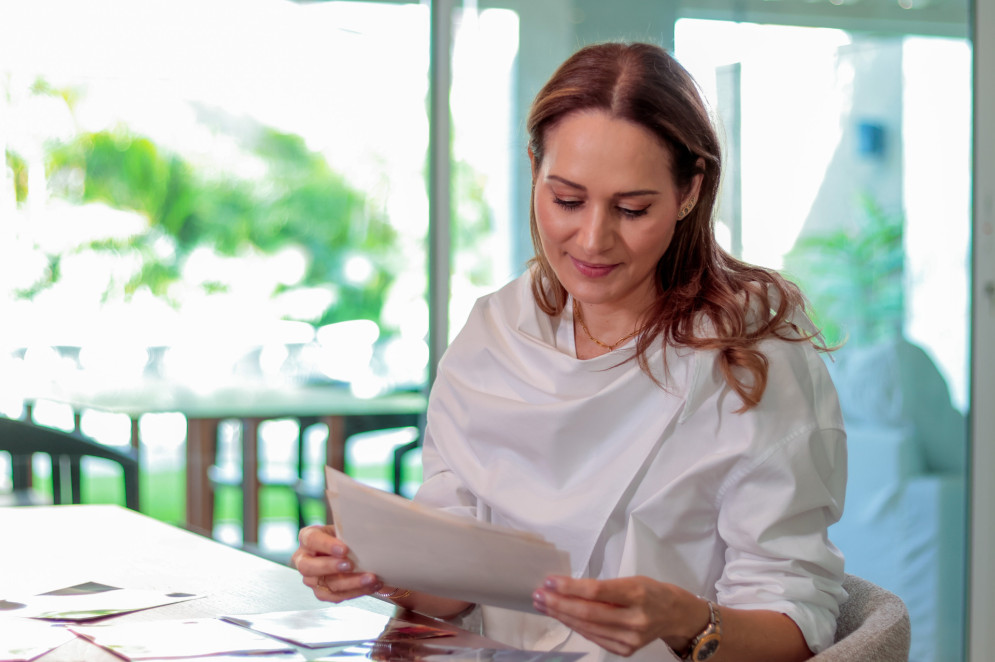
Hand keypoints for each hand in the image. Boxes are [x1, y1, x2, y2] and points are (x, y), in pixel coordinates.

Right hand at [292, 524, 383, 602]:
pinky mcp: (322, 592)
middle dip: (331, 567)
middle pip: (309, 567)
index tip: (344, 549)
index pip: (312, 540)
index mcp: (307, 538)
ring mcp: (311, 579)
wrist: (346, 549)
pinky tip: (371, 586)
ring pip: (326, 585)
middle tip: (351, 565)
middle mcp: (304, 560)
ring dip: (351, 583)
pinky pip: (336, 596)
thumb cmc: (343, 536)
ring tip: (370, 578)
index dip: (326, 545)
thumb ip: (348, 531)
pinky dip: (356, 592)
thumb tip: (367, 534)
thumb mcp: (343, 528)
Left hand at [532, 575, 705, 656]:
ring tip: (543, 605)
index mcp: (637, 593)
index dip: (570, 588)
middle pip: (588, 613)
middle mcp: (635, 619)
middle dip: (558, 604)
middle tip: (539, 595)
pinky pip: (593, 637)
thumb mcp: (631, 579)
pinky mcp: (625, 650)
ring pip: (587, 628)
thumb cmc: (651, 592)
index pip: (596, 592)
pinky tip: (562, 617)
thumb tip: (566, 588)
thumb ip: (602, 586)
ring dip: (561, 616)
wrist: (675, 615)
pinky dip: (576, 626)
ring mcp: (630, 638)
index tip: (550, 581)